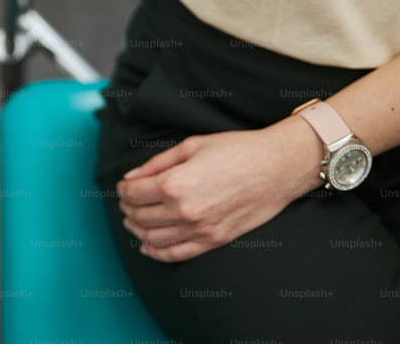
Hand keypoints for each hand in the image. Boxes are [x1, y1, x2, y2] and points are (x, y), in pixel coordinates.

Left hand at [116, 121, 321, 261]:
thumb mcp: (190, 146)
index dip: (122, 189)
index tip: (123, 186)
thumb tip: (130, 178)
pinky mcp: (214, 240)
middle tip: (126, 200)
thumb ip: (155, 164)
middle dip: (127, 207)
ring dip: (137, 230)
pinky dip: (157, 253)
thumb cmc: (237, 150)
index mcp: (175, 183)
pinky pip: (177, 254)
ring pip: (153, 238)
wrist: (277, 167)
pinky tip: (147, 247)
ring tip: (133, 220)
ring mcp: (200, 229)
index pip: (133, 193)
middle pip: (140, 216)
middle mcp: (184, 210)